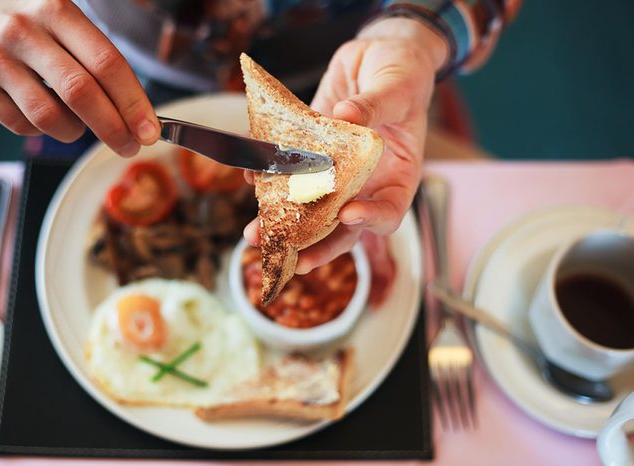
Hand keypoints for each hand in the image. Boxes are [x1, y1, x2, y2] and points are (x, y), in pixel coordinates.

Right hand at [0, 0, 159, 155]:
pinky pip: (20, 125)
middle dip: (113, 129)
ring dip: (74, 132)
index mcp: (57, 10)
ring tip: (80, 125)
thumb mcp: (69, 18)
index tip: (149, 131)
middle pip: (80, 93)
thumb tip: (140, 117)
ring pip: (48, 117)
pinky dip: (42, 130)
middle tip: (129, 146)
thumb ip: (102, 60)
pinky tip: (47, 114)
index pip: (106, 64)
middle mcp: (23, 30)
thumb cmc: (36, 19)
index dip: (133, 103)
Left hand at [244, 17, 447, 272]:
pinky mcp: (312, 154)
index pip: (389, 211)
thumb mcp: (397, 85)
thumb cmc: (402, 72)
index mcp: (398, 175)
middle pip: (343, 226)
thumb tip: (346, 117)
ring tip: (255, 234)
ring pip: (311, 207)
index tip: (348, 214)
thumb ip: (374, 105)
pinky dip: (269, 177)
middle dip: (315, 244)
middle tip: (290, 258)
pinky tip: (251, 177)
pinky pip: (291, 172)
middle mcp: (366, 182)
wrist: (377, 55)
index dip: (370, 219)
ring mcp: (336, 172)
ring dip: (283, 222)